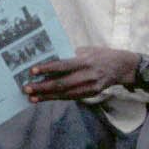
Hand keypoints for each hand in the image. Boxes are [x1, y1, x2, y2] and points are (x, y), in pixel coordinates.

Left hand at [25, 47, 142, 101]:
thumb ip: (70, 55)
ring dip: (47, 96)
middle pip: (62, 83)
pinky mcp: (91, 93)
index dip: (47, 68)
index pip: (63, 65)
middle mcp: (87, 75)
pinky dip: (57, 98)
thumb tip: (49, 58)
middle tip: (26, 88)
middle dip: (42, 87)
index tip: (32, 71)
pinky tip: (45, 98)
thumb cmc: (100, 55)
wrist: (122, 66)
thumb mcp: (87, 50)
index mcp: (85, 61)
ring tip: (32, 97)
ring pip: (65, 94)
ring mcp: (90, 86)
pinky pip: (71, 97)